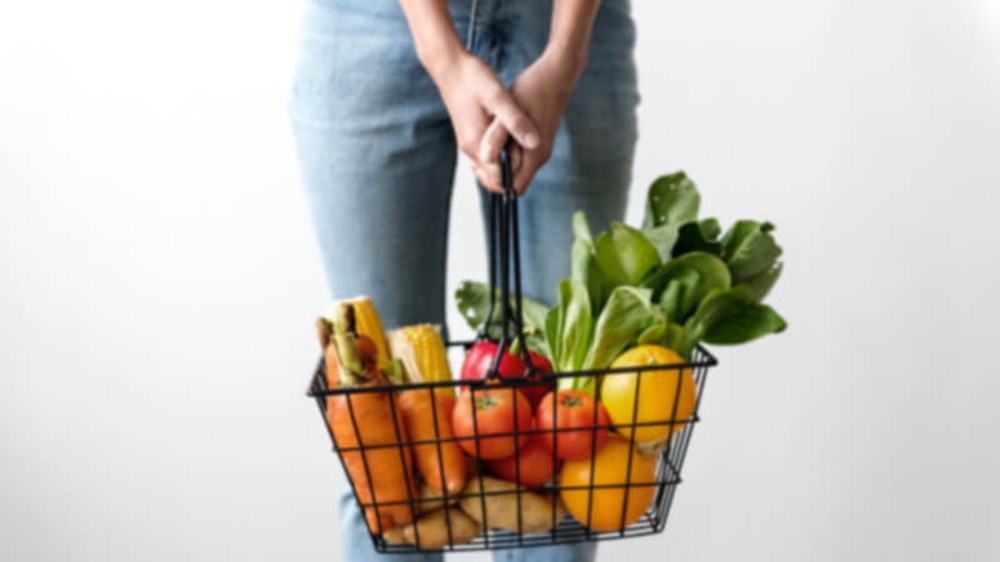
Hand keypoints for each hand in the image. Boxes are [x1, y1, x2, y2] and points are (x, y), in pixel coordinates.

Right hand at [427, 50, 539, 187]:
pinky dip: (501, 154)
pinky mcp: (470, 136)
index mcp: (477, 144)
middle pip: (493, 179)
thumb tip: (535, 144)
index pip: (498, 180)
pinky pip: (487, 157)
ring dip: (508, 164)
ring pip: (490, 169)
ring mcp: (468, 144)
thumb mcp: (499, 97)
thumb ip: (516, 122)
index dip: (519, 174)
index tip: (533, 157)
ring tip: (524, 143)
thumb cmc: (474, 79)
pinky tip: (513, 138)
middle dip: (514, 173)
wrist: (450, 66)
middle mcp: (470, 149)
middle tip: (531, 151)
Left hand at [475, 49, 582, 194]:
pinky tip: (495, 132)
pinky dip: (504, 148)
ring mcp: (539, 149)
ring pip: (513, 167)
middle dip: (494, 170)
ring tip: (486, 139)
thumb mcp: (509, 110)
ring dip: (498, 158)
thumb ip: (497, 136)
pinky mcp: (535, 141)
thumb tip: (486, 158)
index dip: (494, 181)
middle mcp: (539, 156)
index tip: (479, 163)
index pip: (513, 187)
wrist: (556, 74)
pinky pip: (516, 155)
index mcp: (535, 154)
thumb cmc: (533, 89)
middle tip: (480, 149)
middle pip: (512, 180)